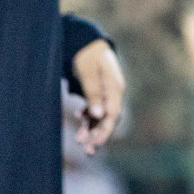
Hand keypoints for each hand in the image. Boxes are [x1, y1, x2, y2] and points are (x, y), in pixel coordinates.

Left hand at [70, 39, 125, 154]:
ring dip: (92, 129)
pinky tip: (78, 118)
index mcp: (115, 87)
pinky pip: (95, 111)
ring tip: (80, 142)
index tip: (96, 143)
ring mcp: (107, 94)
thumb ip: (93, 93)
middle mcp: (114, 93)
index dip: (105, 130)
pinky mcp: (99, 94)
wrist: (87, 43)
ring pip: (101, 117)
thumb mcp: (88, 72)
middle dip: (98, 135)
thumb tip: (98, 115)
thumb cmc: (87, 56)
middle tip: (88, 150)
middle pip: (109, 118)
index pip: (113, 114)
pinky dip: (88, 118)